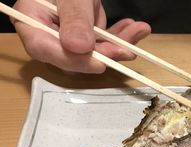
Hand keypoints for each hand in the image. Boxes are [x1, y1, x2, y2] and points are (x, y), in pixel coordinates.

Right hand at [12, 0, 150, 72]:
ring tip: (140, 30)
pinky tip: (135, 27)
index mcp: (30, 21)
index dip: (74, 61)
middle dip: (105, 53)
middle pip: (73, 56)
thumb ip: (74, 18)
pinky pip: (102, 42)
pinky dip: (120, 37)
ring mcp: (66, 37)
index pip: (45, 49)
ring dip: (119, 44)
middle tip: (127, 48)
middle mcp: (46, 35)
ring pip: (93, 52)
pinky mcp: (83, 37)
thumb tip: (79, 49)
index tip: (100, 64)